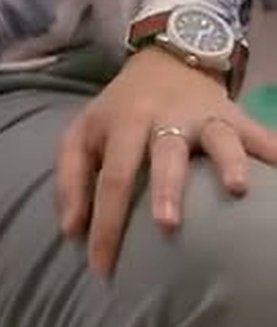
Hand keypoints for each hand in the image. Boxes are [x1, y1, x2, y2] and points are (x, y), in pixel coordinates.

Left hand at [55, 46, 276, 277]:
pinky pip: (258, 133)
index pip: (113, 176)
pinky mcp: (235, 115)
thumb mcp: (83, 133)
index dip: (106, 222)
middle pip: (165, 153)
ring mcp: (204, 116)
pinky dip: (273, 150)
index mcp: (124, 122)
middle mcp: (165, 117)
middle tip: (167, 225)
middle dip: (167, 188)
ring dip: (229, 162)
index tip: (102, 266)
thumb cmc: (119, 111)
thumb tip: (71, 231)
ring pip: (218, 137)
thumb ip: (70, 178)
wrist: (164, 60)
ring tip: (239, 188)